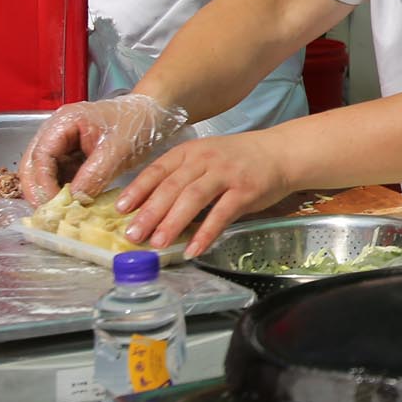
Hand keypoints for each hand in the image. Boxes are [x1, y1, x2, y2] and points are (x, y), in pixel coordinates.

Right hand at [17, 94, 187, 203]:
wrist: (152, 116)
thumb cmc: (136, 124)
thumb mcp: (116, 150)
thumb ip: (94, 174)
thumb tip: (74, 198)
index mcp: (64, 122)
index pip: (41, 155)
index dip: (42, 182)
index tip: (51, 204)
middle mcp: (57, 131)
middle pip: (33, 164)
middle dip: (38, 189)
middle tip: (48, 214)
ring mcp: (63, 144)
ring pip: (44, 172)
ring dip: (49, 192)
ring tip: (58, 214)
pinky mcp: (73, 156)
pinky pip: (60, 176)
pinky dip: (62, 191)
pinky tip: (70, 206)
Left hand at [113, 130, 293, 254]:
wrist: (281, 153)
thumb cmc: (239, 159)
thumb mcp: (206, 158)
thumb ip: (181, 177)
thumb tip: (149, 207)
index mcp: (190, 151)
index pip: (158, 170)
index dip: (138, 189)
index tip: (121, 209)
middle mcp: (206, 160)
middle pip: (172, 186)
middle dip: (150, 212)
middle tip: (133, 235)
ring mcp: (226, 175)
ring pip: (193, 198)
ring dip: (173, 222)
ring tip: (157, 244)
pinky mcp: (245, 191)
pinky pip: (221, 214)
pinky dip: (206, 233)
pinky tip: (193, 249)